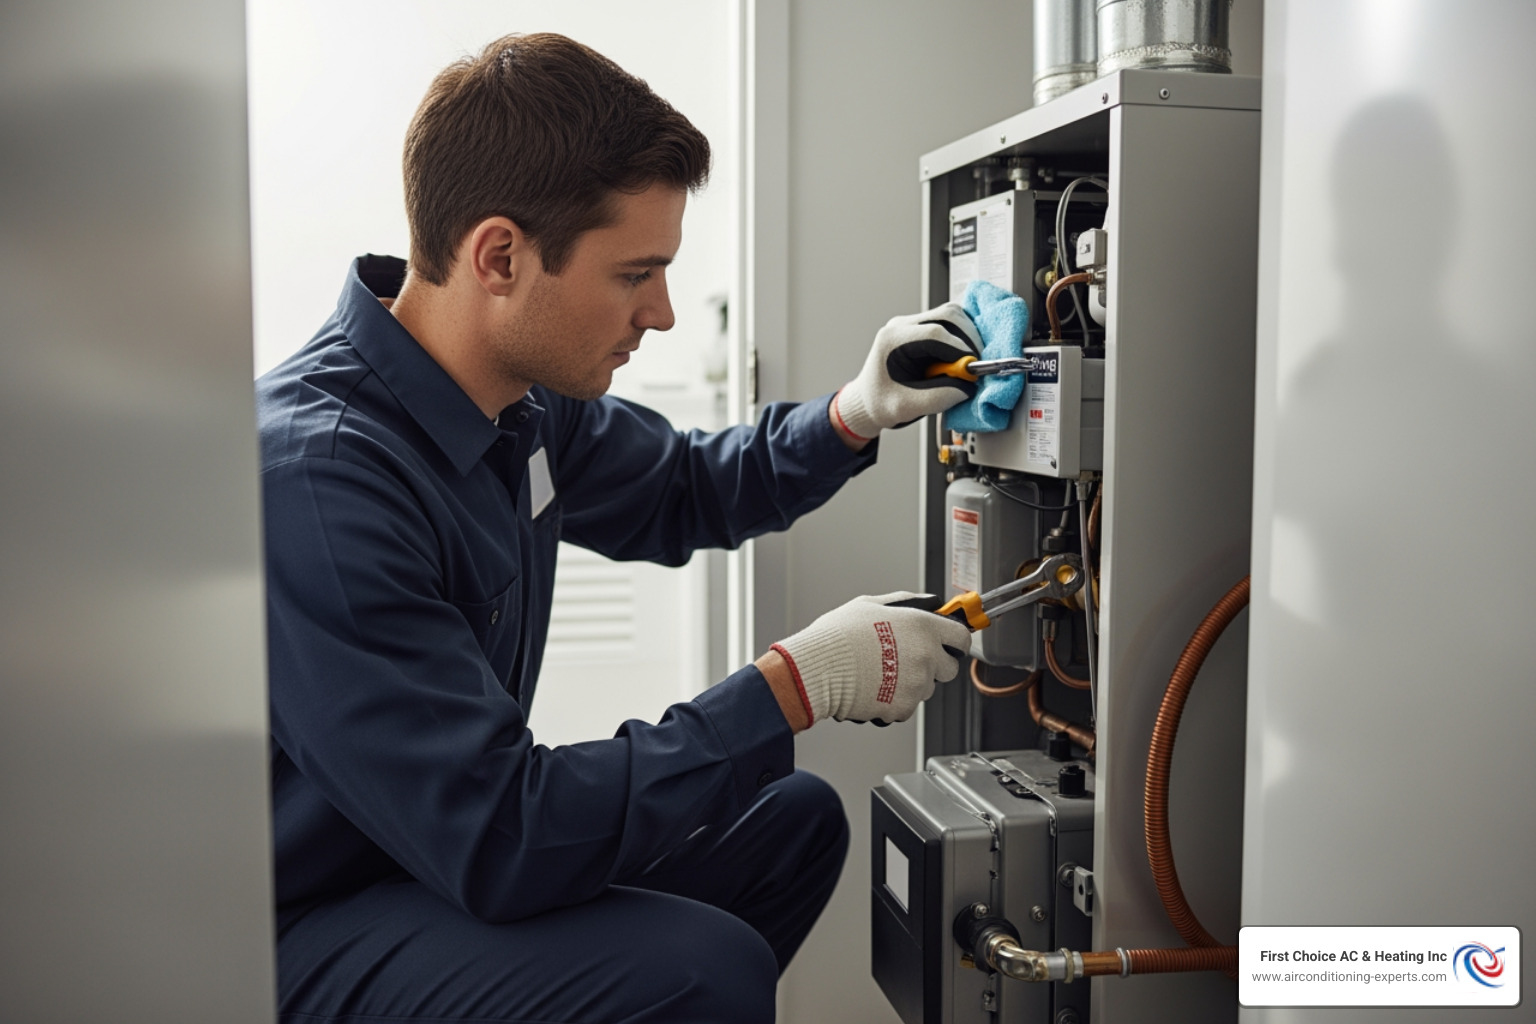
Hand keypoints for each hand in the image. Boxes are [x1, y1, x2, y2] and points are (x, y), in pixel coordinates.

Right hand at [768, 592, 970, 725]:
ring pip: (926, 689)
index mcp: (922, 627)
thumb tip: (926, 602)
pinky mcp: (904, 708)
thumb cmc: (838, 636)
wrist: (819, 669)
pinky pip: (908, 706)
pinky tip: (874, 688)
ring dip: (912, 684)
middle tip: (907, 660)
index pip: (962, 638)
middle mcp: (926, 655)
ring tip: (882, 673)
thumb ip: (905, 602)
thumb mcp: (870, 604)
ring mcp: (917, 684)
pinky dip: (895, 701)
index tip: (949, 645)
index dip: (955, 642)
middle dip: (934, 666)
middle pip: (949, 668)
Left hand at [831, 304, 982, 441]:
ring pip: (952, 316)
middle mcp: (902, 326)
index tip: (972, 369)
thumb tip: (967, 386)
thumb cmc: (880, 403)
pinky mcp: (924, 328)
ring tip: (967, 365)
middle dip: (969, 339)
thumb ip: (937, 398)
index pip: (934, 333)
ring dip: (968, 338)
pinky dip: (964, 338)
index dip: (959, 350)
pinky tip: (963, 358)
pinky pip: (951, 324)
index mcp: (892, 340)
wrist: (867, 400)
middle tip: (976, 366)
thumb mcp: (906, 408)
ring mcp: (913, 324)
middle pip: (947, 315)